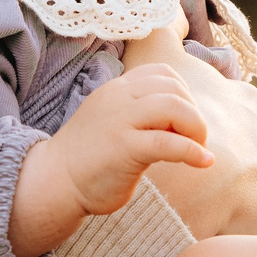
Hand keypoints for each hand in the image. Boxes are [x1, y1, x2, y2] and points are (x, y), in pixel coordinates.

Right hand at [8, 67, 208, 256]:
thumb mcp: (114, 121)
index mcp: (117, 89)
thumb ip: (140, 113)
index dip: (184, 95)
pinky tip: (203, 162)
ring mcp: (120, 121)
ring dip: (196, 128)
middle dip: (194, 114)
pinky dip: (192, 151)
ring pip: (174, 107)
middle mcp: (118, 98)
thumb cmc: (88, 158)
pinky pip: (168, 142)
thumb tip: (181, 120)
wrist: (54, 182)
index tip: (183, 122)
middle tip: (194, 141)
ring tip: (198, 149)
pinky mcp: (124, 148)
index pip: (163, 73)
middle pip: (174, 88)